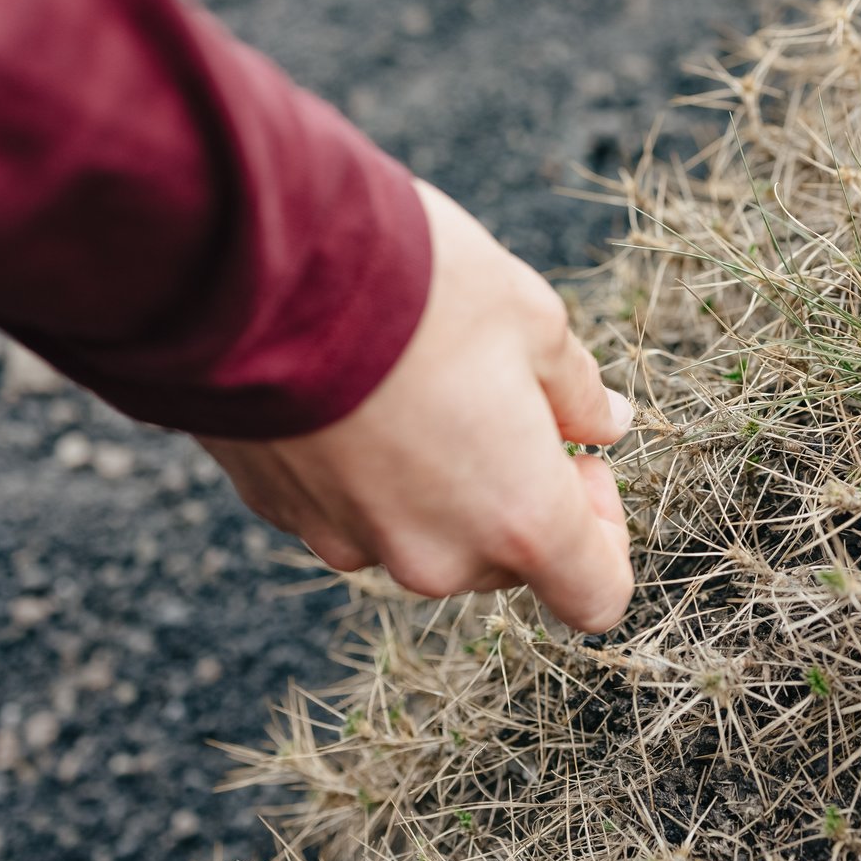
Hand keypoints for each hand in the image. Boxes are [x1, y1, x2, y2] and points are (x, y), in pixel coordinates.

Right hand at [198, 180, 634, 631]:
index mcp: (520, 520)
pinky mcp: (281, 512)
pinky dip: (368, 468)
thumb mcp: (534, 319)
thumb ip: (578, 392)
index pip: (596, 595)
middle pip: (503, 560)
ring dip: (441, 483)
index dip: (605, 534)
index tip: (581, 460)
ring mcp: (351, 541)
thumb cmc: (420, 287)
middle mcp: (436, 556)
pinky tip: (355, 388)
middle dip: (517, 492)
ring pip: (423, 536)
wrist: (254, 265)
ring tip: (421, 382)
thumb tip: (605, 424)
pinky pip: (349, 508)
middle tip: (505, 400)